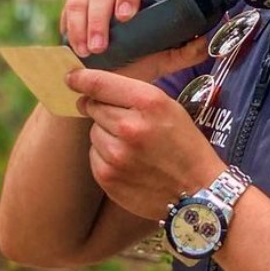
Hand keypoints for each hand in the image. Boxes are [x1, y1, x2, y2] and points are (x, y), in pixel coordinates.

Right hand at [61, 0, 208, 82]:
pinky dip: (74, 25)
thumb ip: (185, 52)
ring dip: (95, 19)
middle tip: (123, 19)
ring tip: (95, 48)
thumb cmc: (139, 61)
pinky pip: (73, 2)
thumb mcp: (165, 60)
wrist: (108, 76)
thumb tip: (203, 42)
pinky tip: (78, 44)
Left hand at [67, 69, 225, 220]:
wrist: (198, 192)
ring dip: (106, 136)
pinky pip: (94, 156)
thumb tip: (89, 90)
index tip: (71, 78)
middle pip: (93, 107)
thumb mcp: (169, 108)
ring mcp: (116, 155)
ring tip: (133, 148)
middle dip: (104, 111)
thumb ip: (132, 95)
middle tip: (127, 124)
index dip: (80, 79)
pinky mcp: (108, 178)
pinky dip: (107, 157)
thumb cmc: (185, 146)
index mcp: (148, 103)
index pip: (98, 83)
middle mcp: (129, 127)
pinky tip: (129, 163)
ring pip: (93, 133)